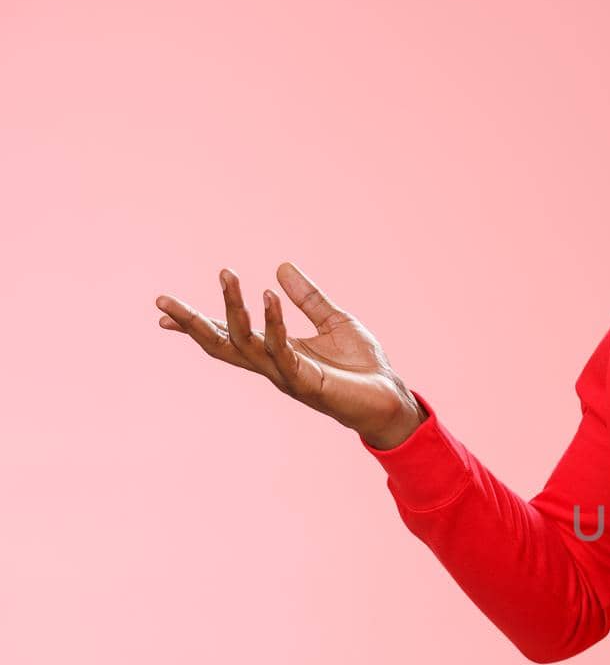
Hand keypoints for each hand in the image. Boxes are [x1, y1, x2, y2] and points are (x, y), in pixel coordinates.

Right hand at [154, 263, 424, 448]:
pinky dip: (274, 322)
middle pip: (222, 345)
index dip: (196, 326)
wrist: (391, 398)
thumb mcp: (333, 321)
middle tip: (163, 300)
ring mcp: (287, 376)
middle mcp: (273, 366)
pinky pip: (282, 349)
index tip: (163, 312)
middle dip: (192, 324)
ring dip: (234, 309)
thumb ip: (307, 298)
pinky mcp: (307, 382)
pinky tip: (268, 296)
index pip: (227, 338)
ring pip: (246, 344)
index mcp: (275, 352)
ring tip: (228, 275)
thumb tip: (281, 267)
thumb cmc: (363, 367)